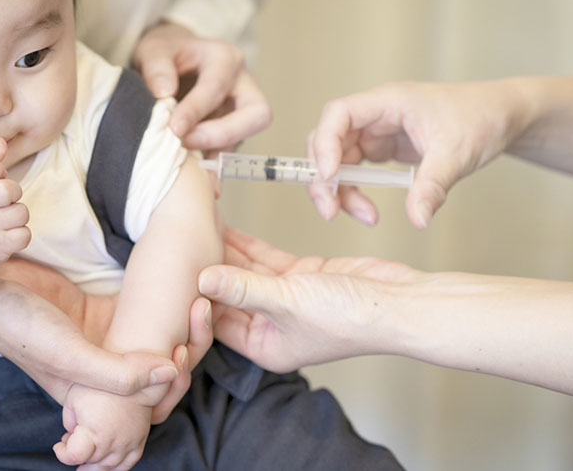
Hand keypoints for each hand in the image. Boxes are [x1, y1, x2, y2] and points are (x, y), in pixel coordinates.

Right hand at [0, 259, 212, 417]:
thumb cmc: (17, 324)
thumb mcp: (69, 358)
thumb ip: (118, 375)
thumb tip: (170, 373)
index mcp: (93, 397)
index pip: (146, 406)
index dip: (170, 388)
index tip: (180, 357)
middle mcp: (103, 371)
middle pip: (159, 376)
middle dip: (186, 354)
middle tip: (196, 318)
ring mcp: (106, 338)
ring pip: (157, 344)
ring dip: (182, 329)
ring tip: (196, 304)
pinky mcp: (104, 308)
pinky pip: (145, 313)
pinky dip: (166, 307)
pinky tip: (184, 291)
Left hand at [54, 384, 150, 470]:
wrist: (132, 374)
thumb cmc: (99, 385)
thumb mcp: (73, 399)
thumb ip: (69, 423)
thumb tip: (71, 437)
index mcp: (94, 431)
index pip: (74, 456)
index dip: (63, 453)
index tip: (59, 444)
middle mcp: (112, 441)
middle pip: (90, 461)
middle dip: (79, 455)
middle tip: (73, 442)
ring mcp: (128, 443)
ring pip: (108, 467)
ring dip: (95, 465)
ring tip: (86, 461)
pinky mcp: (139, 440)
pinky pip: (128, 464)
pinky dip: (116, 467)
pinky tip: (106, 463)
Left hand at [132, 21, 270, 152]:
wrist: (171, 62)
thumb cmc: (166, 55)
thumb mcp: (153, 50)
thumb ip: (156, 67)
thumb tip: (164, 92)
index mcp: (224, 57)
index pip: (217, 87)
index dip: (196, 110)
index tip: (174, 128)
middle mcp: (242, 83)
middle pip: (257, 113)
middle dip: (225, 133)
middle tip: (188, 143)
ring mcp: (241, 109)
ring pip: (246, 136)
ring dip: (218, 152)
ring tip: (188, 163)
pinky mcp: (233, 130)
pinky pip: (230, 151)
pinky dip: (214, 165)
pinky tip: (197, 176)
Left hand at [198, 227, 421, 372]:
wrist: (399, 304)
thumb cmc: (350, 318)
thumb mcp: (288, 301)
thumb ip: (243, 287)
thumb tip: (202, 277)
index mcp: (263, 346)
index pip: (216, 322)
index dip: (194, 297)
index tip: (174, 269)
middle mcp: (271, 327)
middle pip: (228, 295)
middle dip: (206, 269)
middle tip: (181, 242)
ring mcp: (286, 301)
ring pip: (245, 274)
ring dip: (225, 252)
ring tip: (198, 227)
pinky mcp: (301, 279)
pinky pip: (265, 261)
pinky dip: (248, 245)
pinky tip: (228, 226)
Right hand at [307, 79, 527, 227]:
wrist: (502, 116)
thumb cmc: (482, 118)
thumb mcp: (458, 153)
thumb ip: (432, 186)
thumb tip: (417, 220)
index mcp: (388, 101)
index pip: (338, 114)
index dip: (325, 144)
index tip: (330, 176)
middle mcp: (375, 114)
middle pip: (328, 140)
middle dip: (324, 177)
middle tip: (331, 211)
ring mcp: (377, 132)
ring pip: (338, 160)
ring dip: (340, 191)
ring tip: (365, 216)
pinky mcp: (383, 149)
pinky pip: (355, 170)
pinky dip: (354, 192)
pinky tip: (367, 210)